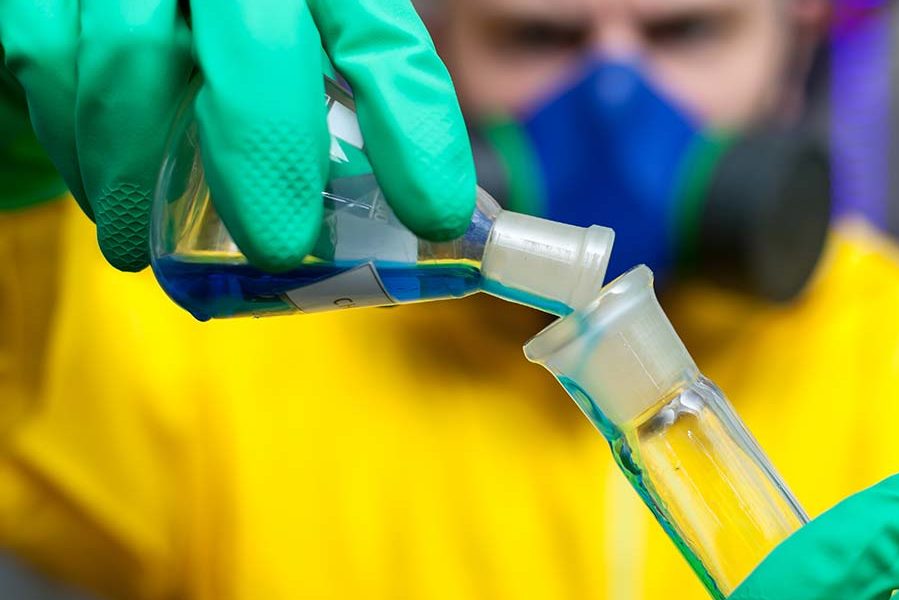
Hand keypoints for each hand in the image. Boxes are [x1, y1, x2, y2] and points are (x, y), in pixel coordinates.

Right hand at [0, 0, 474, 271]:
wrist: (105, 5)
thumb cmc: (211, 51)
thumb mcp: (289, 62)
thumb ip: (333, 121)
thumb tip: (404, 231)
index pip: (382, 43)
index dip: (411, 128)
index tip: (428, 213)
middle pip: (263, 46)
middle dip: (271, 154)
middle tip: (278, 245)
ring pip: (136, 57)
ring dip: (136, 170)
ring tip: (137, 243)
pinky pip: (49, 62)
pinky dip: (72, 146)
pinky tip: (96, 193)